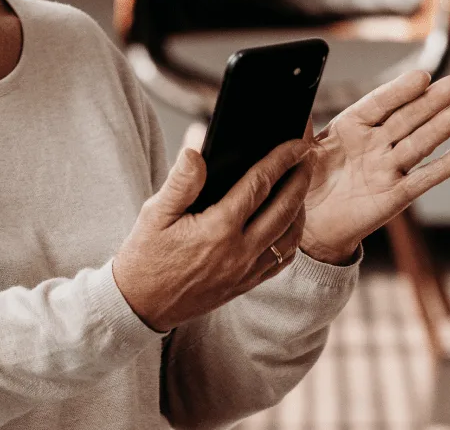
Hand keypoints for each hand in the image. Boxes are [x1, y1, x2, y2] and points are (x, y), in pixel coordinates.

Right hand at [113, 139, 312, 331]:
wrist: (141, 305)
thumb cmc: (145, 256)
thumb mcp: (154, 214)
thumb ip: (180, 183)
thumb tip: (195, 152)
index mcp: (217, 230)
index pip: (258, 185)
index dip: (281, 160)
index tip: (297, 143)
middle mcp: (239, 252)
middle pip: (284, 209)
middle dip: (300, 179)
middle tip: (308, 157)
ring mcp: (245, 271)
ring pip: (289, 236)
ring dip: (301, 208)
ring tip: (300, 186)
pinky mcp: (246, 285)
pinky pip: (281, 260)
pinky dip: (292, 237)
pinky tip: (289, 223)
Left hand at [300, 71, 449, 263]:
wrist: (310, 224)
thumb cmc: (304, 180)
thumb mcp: (299, 150)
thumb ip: (301, 127)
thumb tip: (291, 98)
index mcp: (351, 127)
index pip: (379, 104)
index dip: (399, 91)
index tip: (421, 76)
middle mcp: (375, 143)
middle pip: (407, 118)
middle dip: (432, 100)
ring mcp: (388, 168)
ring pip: (419, 144)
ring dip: (442, 127)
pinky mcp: (397, 195)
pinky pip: (424, 179)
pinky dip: (447, 165)